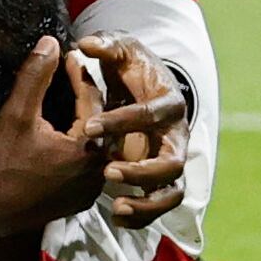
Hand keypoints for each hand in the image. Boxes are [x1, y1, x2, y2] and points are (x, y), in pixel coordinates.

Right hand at [0, 37, 108, 238]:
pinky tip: (69, 133)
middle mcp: (98, 171)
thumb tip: (50, 43)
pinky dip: (83, 146)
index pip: (93, 100)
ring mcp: (91, 189)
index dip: (80, 75)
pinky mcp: (80, 199)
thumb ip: (35, 78)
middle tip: (76, 74)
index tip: (70, 56)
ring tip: (74, 100)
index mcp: (88, 149)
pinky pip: (90, 165)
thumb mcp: (15, 115)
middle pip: (102, 123)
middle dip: (88, 97)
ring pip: (98, 145)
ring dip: (89, 121)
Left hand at [76, 31, 188, 226]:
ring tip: (115, 205)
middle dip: (141, 169)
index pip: (151, 115)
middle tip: (106, 171)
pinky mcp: (161, 180)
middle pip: (172, 161)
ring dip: (147, 202)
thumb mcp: (120, 50)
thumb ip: (106, 45)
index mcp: (169, 103)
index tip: (88, 127)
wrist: (144, 85)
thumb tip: (84, 44)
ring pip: (171, 191)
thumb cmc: (130, 66)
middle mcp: (177, 136)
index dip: (122, 122)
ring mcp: (171, 160)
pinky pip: (159, 204)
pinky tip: (117, 215)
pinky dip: (142, 215)